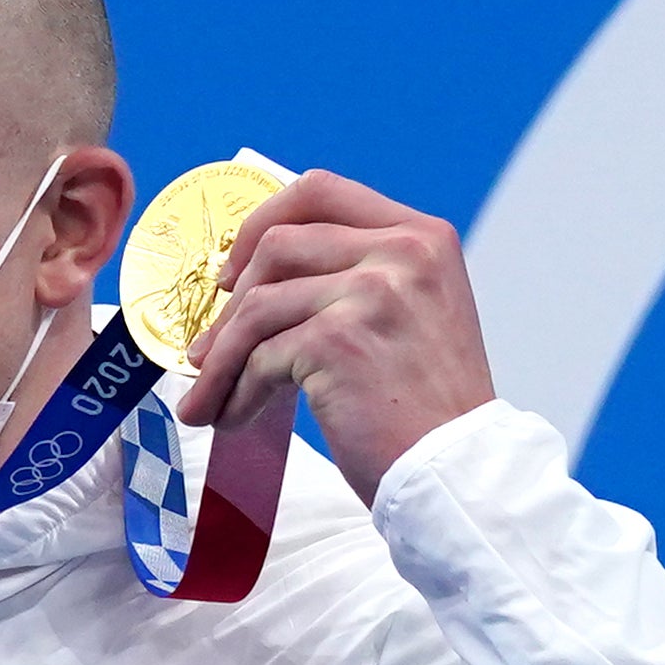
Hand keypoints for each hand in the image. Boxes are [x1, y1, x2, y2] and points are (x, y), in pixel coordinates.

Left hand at [173, 170, 496, 503]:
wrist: (458, 472)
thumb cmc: (426, 408)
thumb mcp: (412, 315)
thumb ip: (358, 277)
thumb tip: (252, 275)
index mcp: (422, 236)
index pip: (320, 192)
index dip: (260, 221)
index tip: (232, 271)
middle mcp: (402, 252)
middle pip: (276, 244)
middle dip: (229, 304)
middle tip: (206, 348)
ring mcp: (372, 293)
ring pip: (257, 305)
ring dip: (221, 359)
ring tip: (209, 398)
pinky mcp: (339, 341)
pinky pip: (260, 357)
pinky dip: (236, 391)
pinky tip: (234, 419)